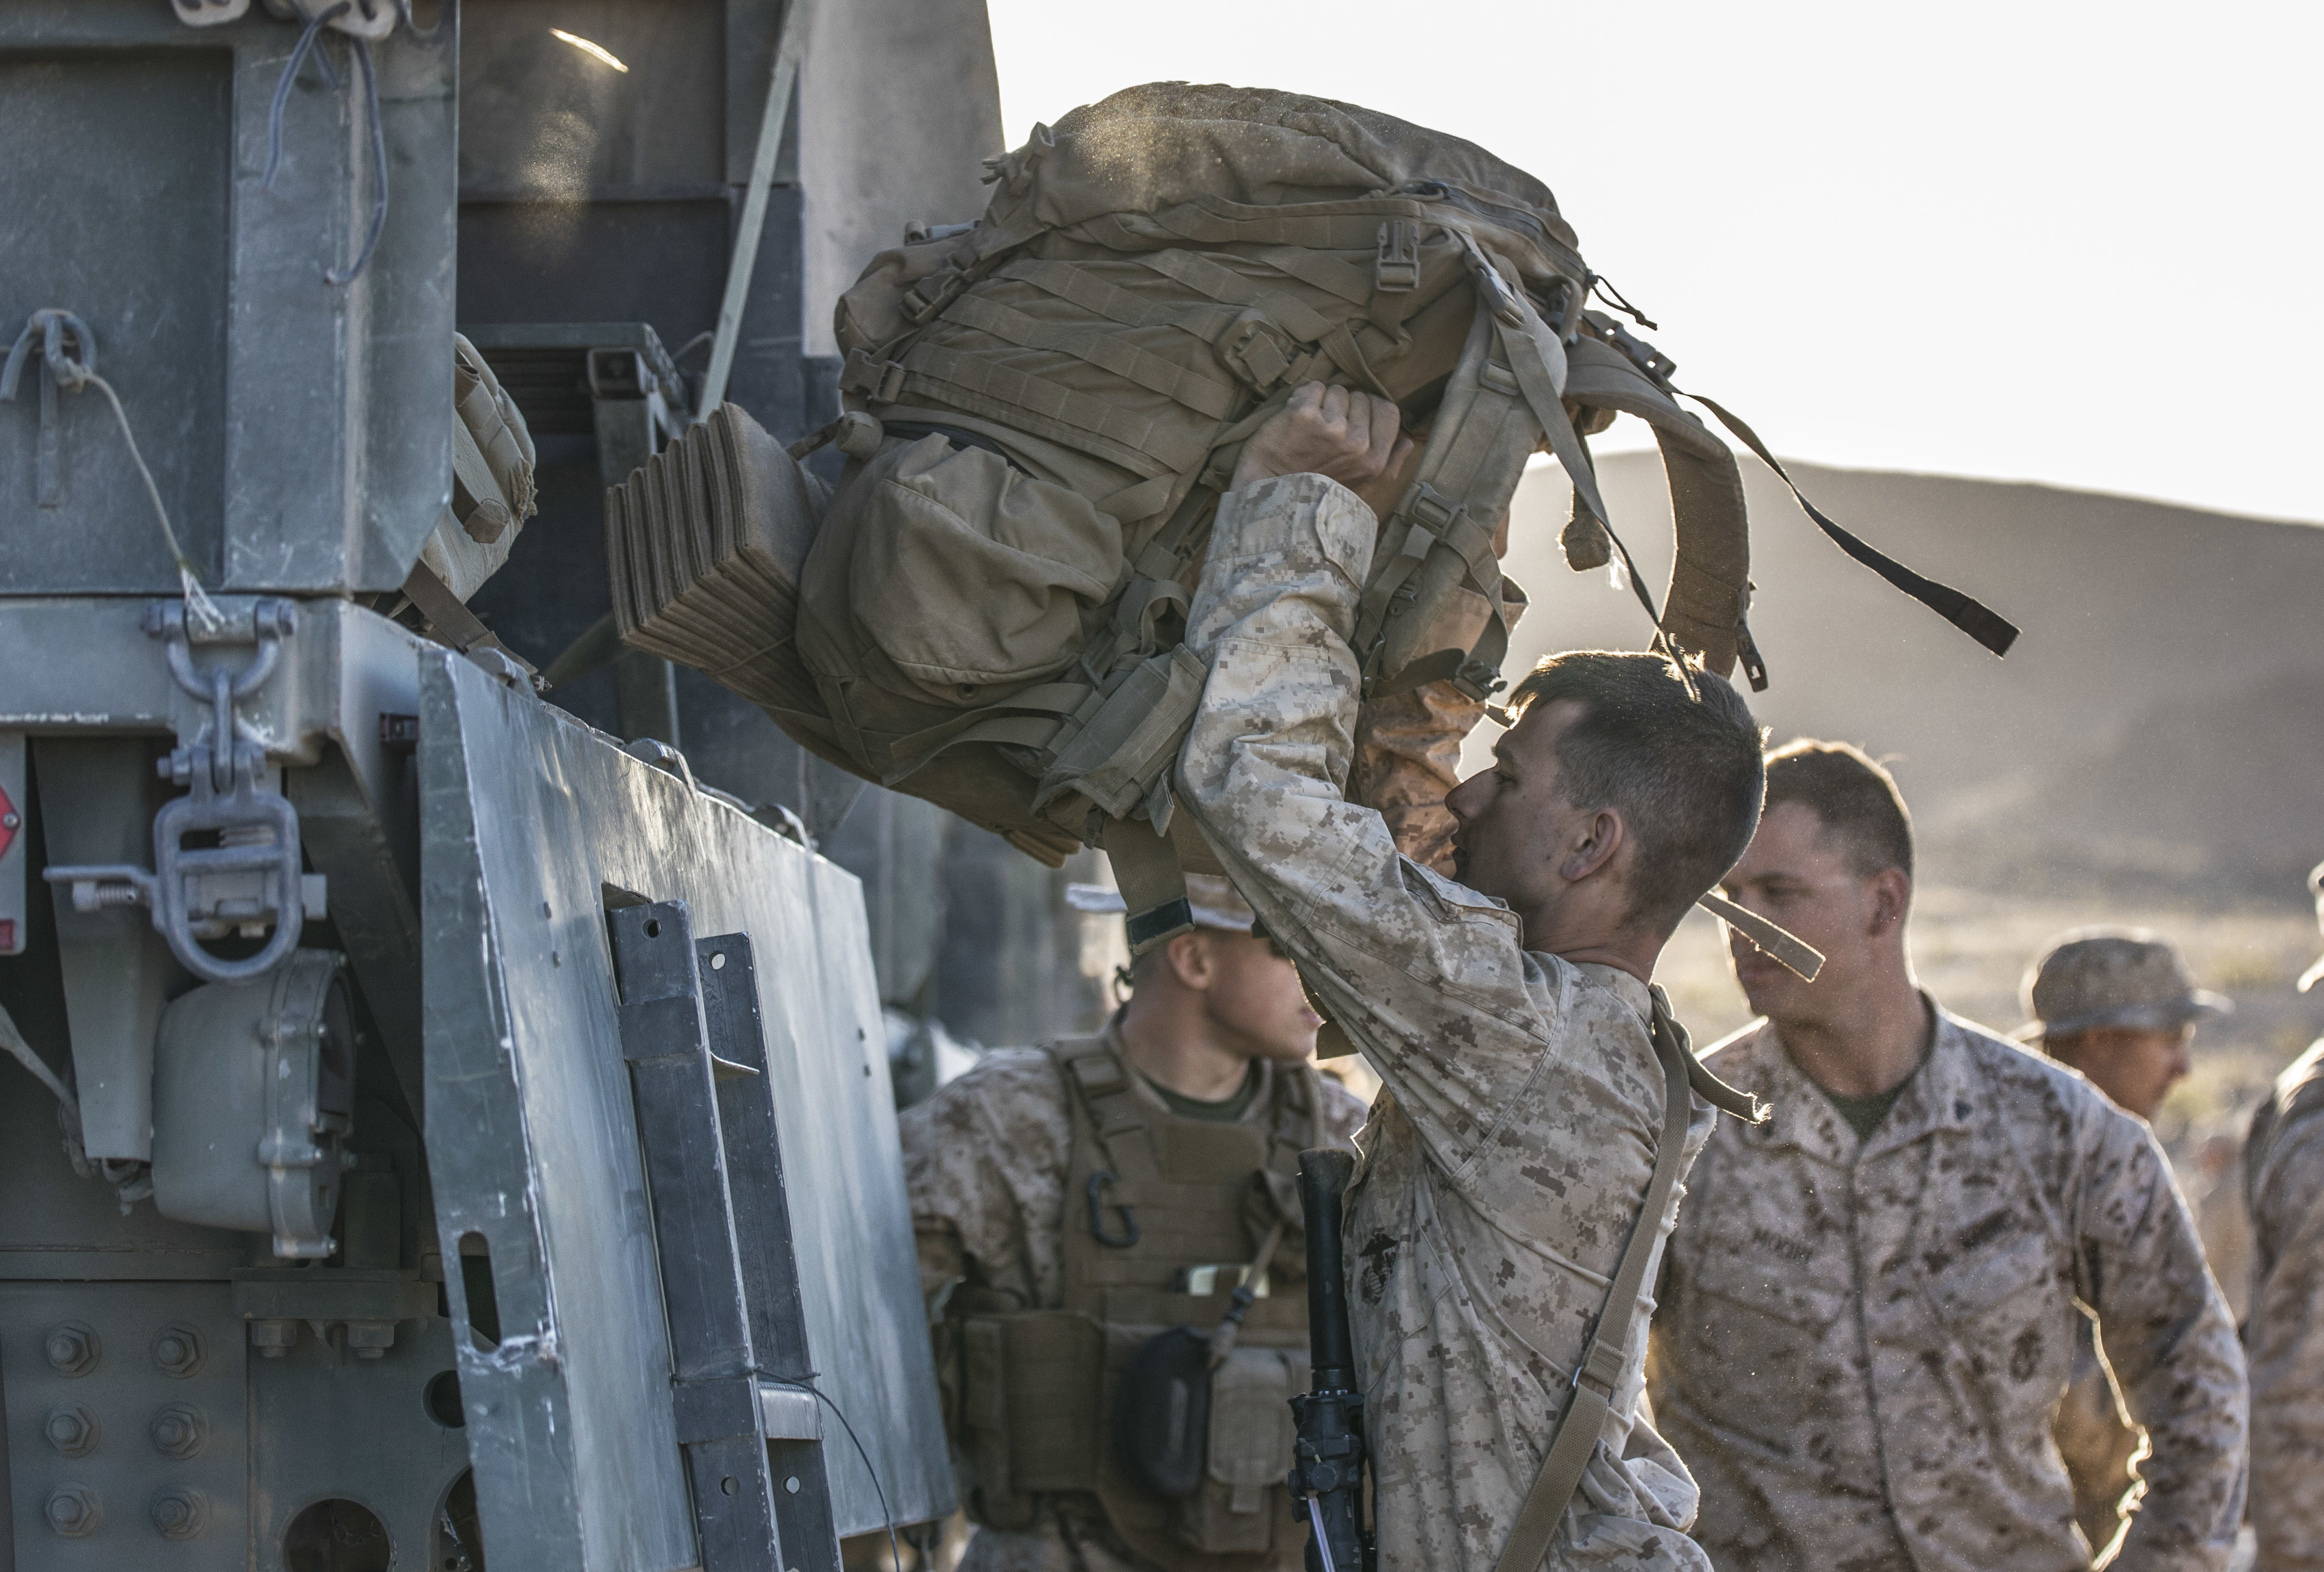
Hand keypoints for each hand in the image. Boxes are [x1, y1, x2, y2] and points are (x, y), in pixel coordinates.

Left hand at [1230, 382, 1414, 501]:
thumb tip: (1408, 442)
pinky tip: (1293, 421)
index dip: (1369, 410)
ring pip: (1336, 390)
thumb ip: (1390, 466)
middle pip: (1361, 397)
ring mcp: (1330, 428)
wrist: (1271, 497)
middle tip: (1322, 432)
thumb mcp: (1361, 491)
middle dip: (1343, 407)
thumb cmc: (1315, 493)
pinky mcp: (1303, 415)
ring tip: (1307, 430)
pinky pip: (1313, 387)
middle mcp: (1357, 444)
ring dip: (1322, 403)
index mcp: (1374, 461)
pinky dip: (1302, 397)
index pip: (1388, 410)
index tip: (1351, 419)